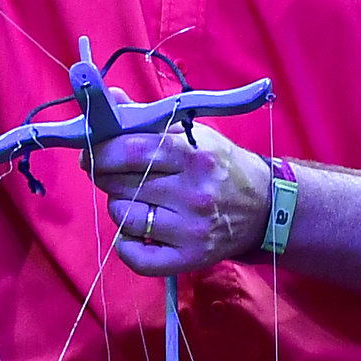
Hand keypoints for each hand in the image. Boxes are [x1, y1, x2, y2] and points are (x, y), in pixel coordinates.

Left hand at [97, 122, 263, 277]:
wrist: (266, 208)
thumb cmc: (222, 166)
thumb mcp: (193, 134)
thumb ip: (149, 120)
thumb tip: (110, 102)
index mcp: (193, 156)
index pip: (128, 152)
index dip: (100, 152)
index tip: (94, 153)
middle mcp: (194, 194)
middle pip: (119, 184)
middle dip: (108, 177)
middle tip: (121, 175)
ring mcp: (192, 230)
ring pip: (124, 217)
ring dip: (122, 207)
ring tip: (140, 201)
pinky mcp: (191, 258)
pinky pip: (137, 258)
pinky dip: (127, 245)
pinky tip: (137, 233)